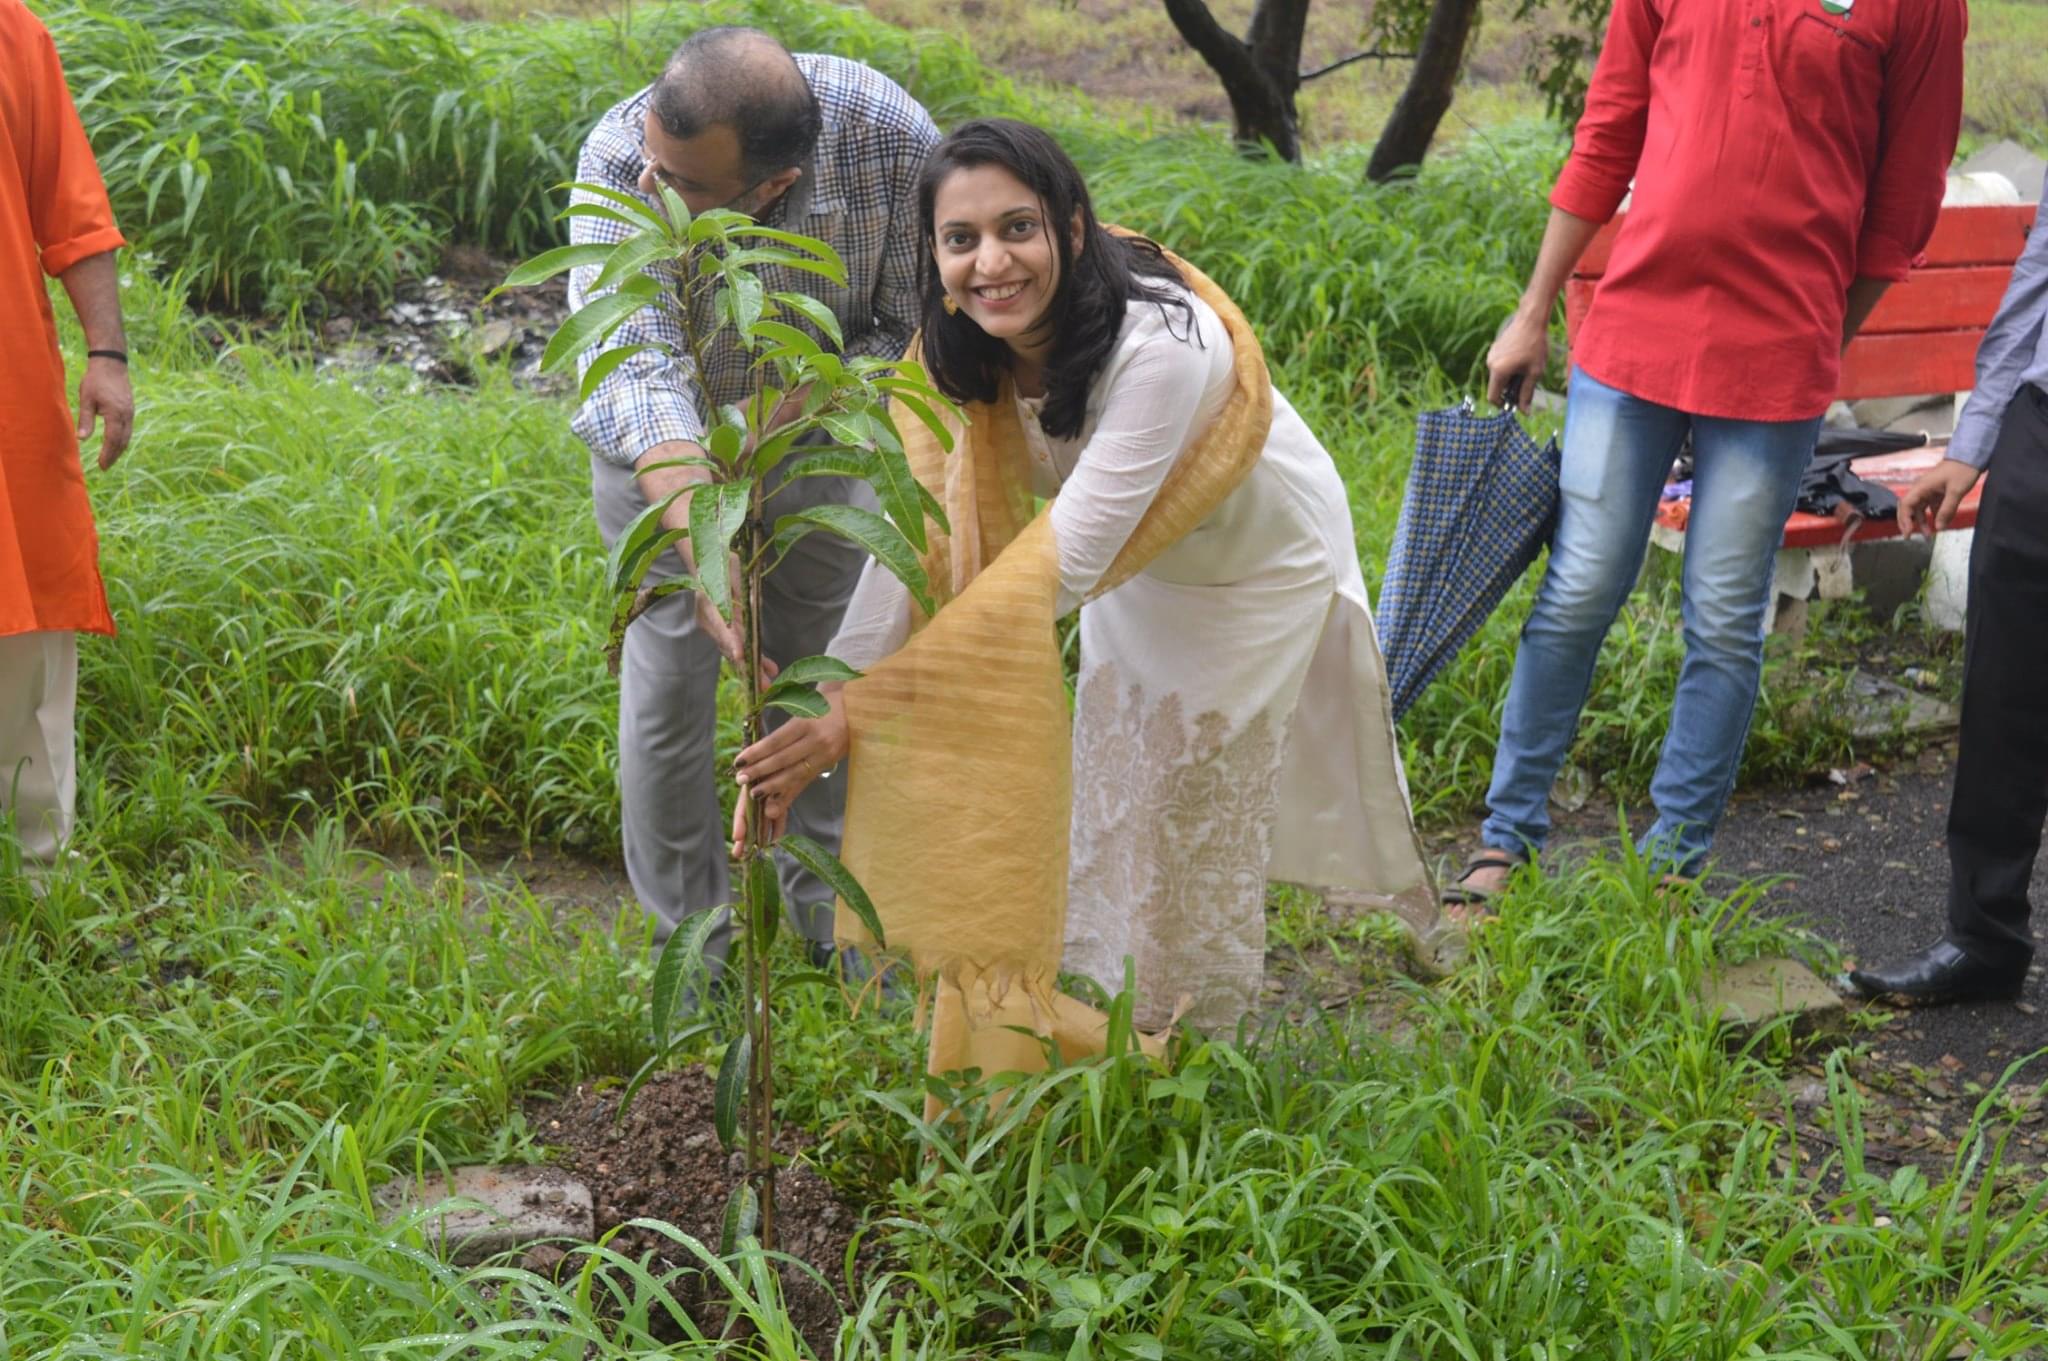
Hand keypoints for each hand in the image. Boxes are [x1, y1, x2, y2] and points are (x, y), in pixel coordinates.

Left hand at [78, 355, 132, 468]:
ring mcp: (130, 412)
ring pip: (127, 436)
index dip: (107, 454)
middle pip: (122, 441)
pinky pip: (128, 429)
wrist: (111, 363)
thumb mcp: (86, 399)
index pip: (113, 440)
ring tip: (110, 458)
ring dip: (119, 449)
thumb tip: (82, 439)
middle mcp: (126, 415)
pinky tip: (116, 443)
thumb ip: (86, 420)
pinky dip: (122, 439)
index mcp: (115, 413)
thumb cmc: (96, 380)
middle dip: (114, 455)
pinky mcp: (130, 409)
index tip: (101, 465)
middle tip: (105, 466)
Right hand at [695, 554, 778, 685]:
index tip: (740, 655)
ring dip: (752, 667)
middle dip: (747, 666)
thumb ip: (740, 588)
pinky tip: (769, 669)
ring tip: (769, 683)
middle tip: (762, 686)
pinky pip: (738, 647)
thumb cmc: (719, 561)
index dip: (731, 641)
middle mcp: (710, 620)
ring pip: (735, 651)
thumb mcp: (732, 568)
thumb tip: (753, 604)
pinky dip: (753, 658)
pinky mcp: (724, 630)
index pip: (721, 625)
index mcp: (709, 603)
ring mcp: (715, 628)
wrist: (704, 561)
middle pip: (729, 646)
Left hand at [730, 688, 848, 855]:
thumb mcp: (804, 707)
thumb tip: (758, 737)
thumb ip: (783, 723)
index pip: (776, 741)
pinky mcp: (828, 764)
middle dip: (759, 772)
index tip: (739, 761)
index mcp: (806, 722)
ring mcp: (824, 755)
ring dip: (772, 786)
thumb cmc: (825, 704)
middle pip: (783, 760)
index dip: (756, 753)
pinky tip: (775, 801)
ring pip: (794, 774)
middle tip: (741, 779)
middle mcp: (816, 741)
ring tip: (754, 793)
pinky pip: (805, 781)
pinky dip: (789, 793)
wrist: (857, 708)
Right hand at [1485, 310, 1548, 412]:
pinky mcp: (1494, 349)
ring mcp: (1491, 355)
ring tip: (1526, 369)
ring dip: (1509, 378)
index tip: (1515, 403)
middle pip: (1496, 386)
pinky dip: (1508, 369)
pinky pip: (1498, 365)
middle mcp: (1490, 364)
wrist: (1530, 320)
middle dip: (1509, 390)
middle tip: (1526, 385)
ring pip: (1498, 376)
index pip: (1492, 397)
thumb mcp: (1535, 372)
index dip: (1503, 404)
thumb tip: (1524, 412)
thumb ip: (1527, 393)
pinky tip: (1521, 360)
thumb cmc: (1535, 346)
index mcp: (1498, 371)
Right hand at [1898, 458, 1980, 537]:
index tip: (1908, 533)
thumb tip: (1939, 527)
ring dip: (1921, 521)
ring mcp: (1928, 490)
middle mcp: (1921, 489)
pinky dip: (1932, 515)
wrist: (1970, 457)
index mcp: (1922, 487)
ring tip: (1928, 534)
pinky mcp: (1936, 491)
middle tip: (1910, 535)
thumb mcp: (1956, 491)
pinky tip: (1939, 523)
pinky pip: (1930, 506)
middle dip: (1907, 522)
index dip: (1904, 520)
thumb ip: (1947, 510)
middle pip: (1908, 508)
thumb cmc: (1962, 470)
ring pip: (1919, 509)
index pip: (1906, 505)